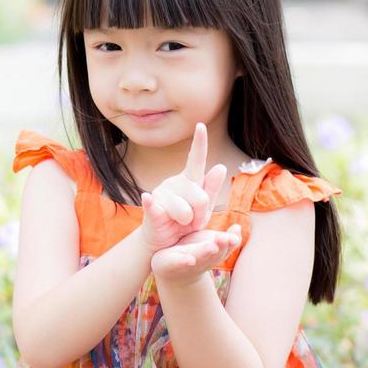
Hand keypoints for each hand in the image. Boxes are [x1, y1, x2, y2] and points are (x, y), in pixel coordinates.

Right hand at [138, 122, 229, 251]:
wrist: (165, 241)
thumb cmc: (185, 223)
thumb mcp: (204, 207)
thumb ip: (211, 188)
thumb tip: (220, 166)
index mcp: (189, 180)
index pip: (196, 159)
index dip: (199, 143)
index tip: (201, 125)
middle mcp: (174, 182)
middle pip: (201, 197)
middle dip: (202, 215)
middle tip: (194, 221)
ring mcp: (161, 193)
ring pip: (186, 210)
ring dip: (187, 222)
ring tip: (179, 223)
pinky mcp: (151, 208)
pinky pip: (154, 206)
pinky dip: (152, 204)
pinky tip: (148, 198)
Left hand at [150, 224, 242, 286]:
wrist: (169, 271)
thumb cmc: (193, 253)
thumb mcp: (209, 244)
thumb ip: (225, 238)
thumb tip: (238, 227)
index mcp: (212, 255)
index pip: (225, 248)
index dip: (232, 243)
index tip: (236, 234)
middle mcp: (201, 261)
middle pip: (213, 255)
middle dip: (220, 247)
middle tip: (226, 238)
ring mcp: (186, 264)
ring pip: (197, 258)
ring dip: (205, 253)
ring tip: (212, 246)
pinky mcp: (170, 265)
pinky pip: (177, 263)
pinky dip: (183, 262)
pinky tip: (189, 259)